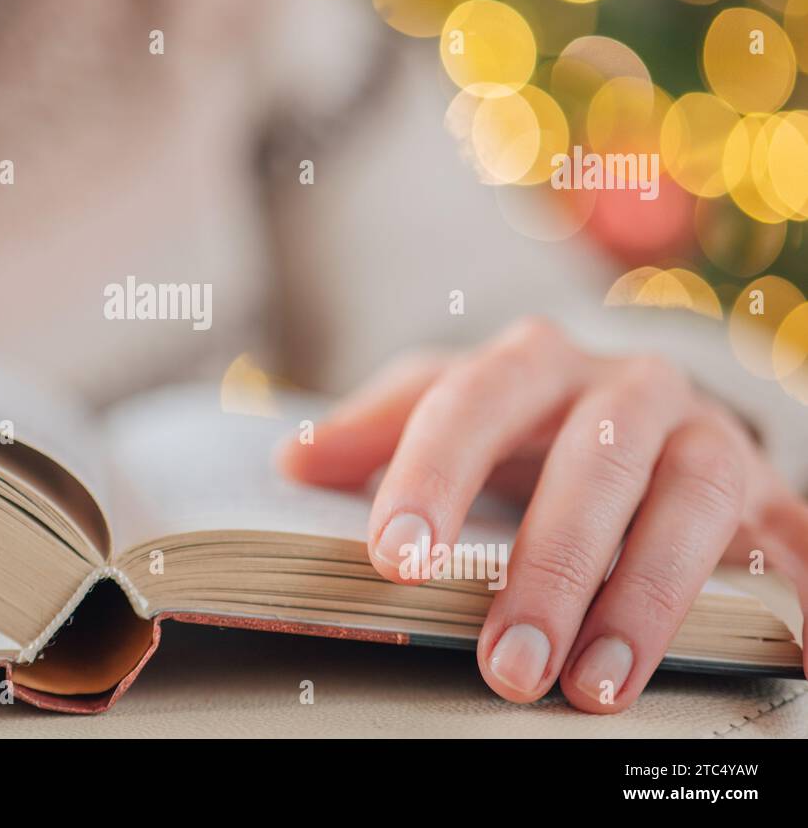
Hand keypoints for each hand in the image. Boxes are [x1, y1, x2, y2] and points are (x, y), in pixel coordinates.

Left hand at [278, 316, 807, 712]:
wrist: (645, 408)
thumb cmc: (525, 421)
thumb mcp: (448, 409)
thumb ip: (378, 430)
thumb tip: (293, 462)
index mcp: (533, 362)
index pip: (471, 402)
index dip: (432, 476)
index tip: (396, 560)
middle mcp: (626, 388)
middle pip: (590, 465)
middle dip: (548, 568)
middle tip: (505, 664)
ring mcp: (704, 436)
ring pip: (687, 506)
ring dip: (645, 601)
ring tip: (594, 688)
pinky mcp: (765, 493)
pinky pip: (792, 539)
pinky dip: (796, 593)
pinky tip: (796, 653)